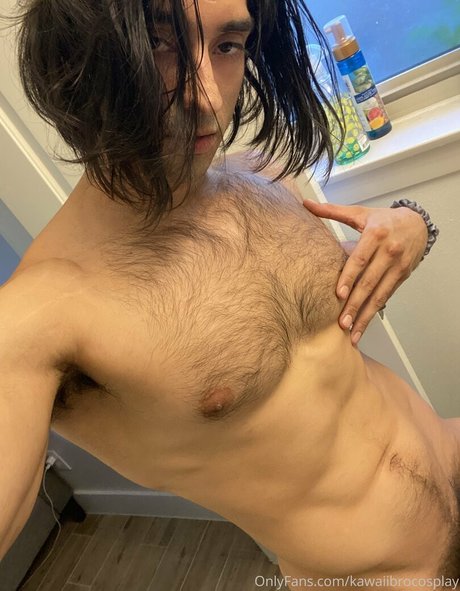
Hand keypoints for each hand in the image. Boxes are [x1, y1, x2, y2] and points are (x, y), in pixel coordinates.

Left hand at [303, 200, 427, 344]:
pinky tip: (363, 325)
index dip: (349, 278)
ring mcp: (397, 267)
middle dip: (355, 304)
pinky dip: (374, 312)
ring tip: (352, 332)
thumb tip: (306, 203)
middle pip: (369, 282)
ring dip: (365, 315)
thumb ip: (332, 211)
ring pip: (379, 295)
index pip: (360, 260)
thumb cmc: (383, 219)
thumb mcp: (359, 213)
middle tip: (342, 322)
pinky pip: (386, 297)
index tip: (338, 294)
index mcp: (375, 235)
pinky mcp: (402, 277)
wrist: (417, 224)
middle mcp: (388, 252)